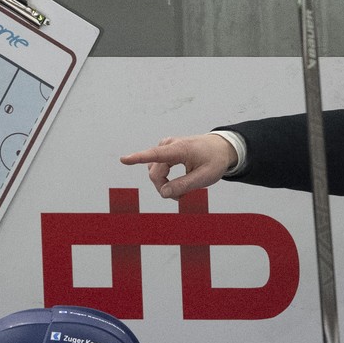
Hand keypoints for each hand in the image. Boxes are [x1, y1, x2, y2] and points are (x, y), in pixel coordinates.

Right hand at [119, 134, 236, 198]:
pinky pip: (157, 169)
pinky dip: (165, 179)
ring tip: (183, 189)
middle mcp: (168, 145)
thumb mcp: (205, 178)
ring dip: (165, 185)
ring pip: (154, 173)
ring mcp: (165, 147)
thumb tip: (164, 193)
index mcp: (180, 149)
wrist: (220, 148)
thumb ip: (184, 186)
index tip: (123, 160)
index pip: (156, 155)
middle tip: (182, 197)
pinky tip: (177, 183)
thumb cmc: (214, 161)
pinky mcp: (164, 151)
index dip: (138, 158)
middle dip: (164, 189)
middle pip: (155, 174)